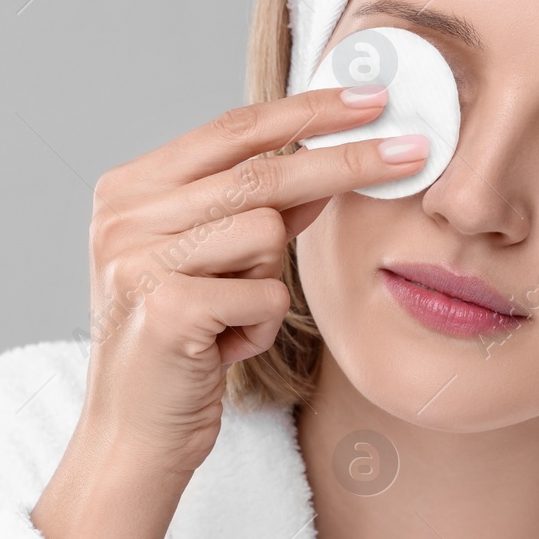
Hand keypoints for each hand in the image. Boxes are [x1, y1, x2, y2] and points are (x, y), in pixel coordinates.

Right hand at [77, 82, 428, 476]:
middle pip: (261, 173)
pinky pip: (265, 296)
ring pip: (266, 235)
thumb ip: (259, 208)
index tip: (369, 101)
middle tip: (415, 153)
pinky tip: (221, 350)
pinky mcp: (164, 311)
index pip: (231, 129)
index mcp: (129, 191)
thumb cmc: (177, 349)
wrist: (131, 438)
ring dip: (267, 285)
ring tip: (229, 320)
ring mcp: (137, 261)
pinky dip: (258, 328)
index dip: (306, 110)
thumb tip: (329, 156)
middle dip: (346, 162)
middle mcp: (123, 217)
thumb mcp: (214, 264)